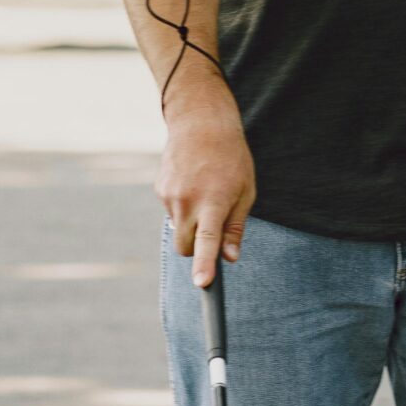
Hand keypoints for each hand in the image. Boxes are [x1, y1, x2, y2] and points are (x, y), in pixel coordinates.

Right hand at [155, 83, 256, 285]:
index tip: (202, 283)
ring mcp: (169, 195)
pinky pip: (172, 211)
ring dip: (190, 222)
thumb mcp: (245, 192)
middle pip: (184, 247)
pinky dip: (182, 206)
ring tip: (205, 190)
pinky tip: (192, 182)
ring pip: (178, 228)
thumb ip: (235, 227)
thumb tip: (229, 258)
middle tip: (212, 230)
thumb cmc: (231, 159)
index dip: (205, 264)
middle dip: (195, 250)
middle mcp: (187, 200)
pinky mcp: (159, 189)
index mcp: (214, 202)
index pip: (207, 241)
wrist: (201, 122)